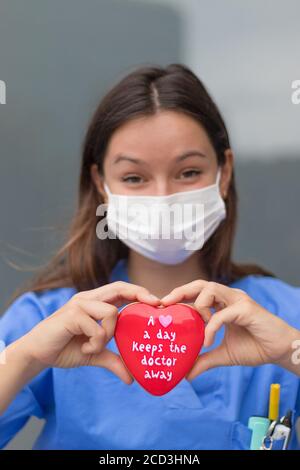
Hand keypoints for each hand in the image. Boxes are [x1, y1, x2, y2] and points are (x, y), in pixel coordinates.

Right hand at [19, 281, 159, 383]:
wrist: (37, 354)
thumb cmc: (65, 348)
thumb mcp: (94, 354)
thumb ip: (113, 360)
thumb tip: (131, 378)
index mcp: (95, 302)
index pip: (121, 290)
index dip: (139, 292)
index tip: (158, 303)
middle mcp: (88, 298)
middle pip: (119, 287)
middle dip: (140, 293)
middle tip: (156, 304)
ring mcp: (80, 304)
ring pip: (111, 312)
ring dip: (108, 335)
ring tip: (94, 347)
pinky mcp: (72, 314)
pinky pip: (97, 328)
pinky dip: (95, 343)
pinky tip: (83, 348)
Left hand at [161, 280, 299, 378]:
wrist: (279, 351)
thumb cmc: (255, 347)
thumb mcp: (223, 355)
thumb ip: (204, 360)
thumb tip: (186, 375)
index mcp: (222, 303)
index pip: (196, 293)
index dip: (179, 296)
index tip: (162, 307)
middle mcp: (229, 297)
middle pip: (200, 284)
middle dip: (180, 291)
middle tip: (164, 303)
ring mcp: (238, 300)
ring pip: (211, 288)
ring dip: (198, 304)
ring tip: (196, 323)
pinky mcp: (247, 308)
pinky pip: (223, 314)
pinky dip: (211, 327)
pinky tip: (206, 341)